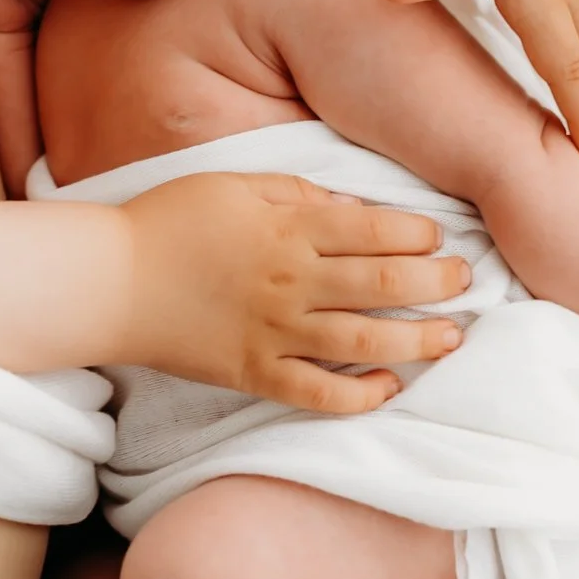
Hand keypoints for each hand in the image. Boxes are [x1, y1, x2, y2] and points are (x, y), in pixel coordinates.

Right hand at [114, 172, 473, 414]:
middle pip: (382, 285)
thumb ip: (294, 191)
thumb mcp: (233, 184)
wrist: (111, 280)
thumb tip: (351, 207)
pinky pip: (319, 393)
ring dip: (418, 339)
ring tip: (453, 336)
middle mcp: (290, 281)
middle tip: (467, 280)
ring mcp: (274, 332)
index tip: (440, 238)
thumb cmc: (169, 221)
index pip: (371, 230)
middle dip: (436, 283)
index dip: (416, 235)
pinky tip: (388, 387)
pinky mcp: (254, 373)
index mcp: (286, 228)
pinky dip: (360, 395)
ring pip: (365, 341)